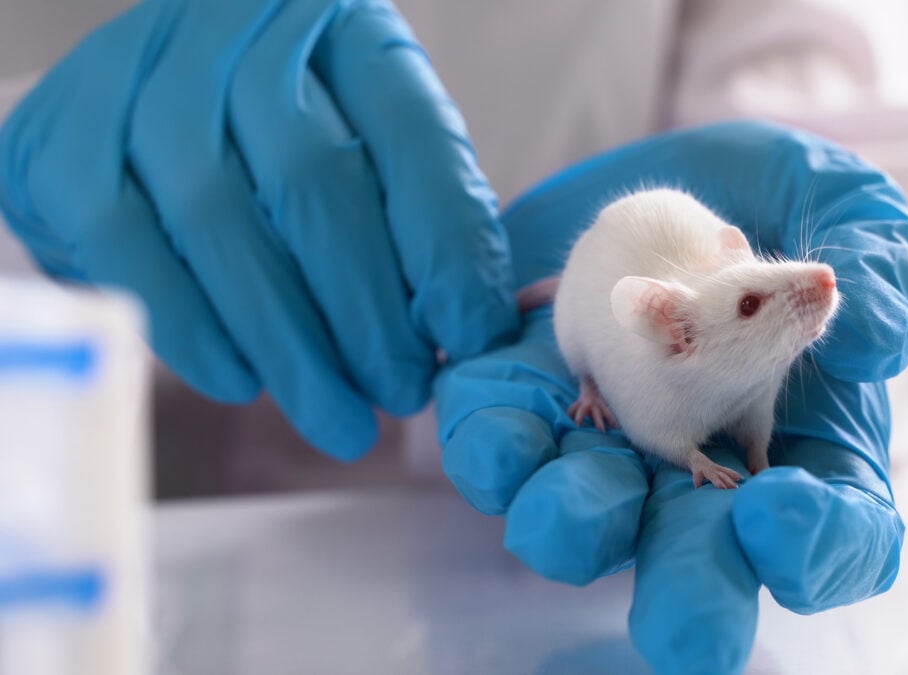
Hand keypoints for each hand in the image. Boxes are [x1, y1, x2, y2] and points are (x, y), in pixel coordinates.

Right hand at [0, 0, 516, 459]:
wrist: (150, 102)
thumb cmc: (284, 138)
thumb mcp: (368, 143)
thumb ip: (421, 216)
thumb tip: (470, 330)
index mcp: (342, 25)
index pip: (409, 133)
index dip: (446, 245)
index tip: (469, 335)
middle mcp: (238, 27)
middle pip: (311, 181)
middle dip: (366, 313)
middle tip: (398, 391)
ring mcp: (139, 75)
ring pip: (218, 219)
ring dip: (287, 340)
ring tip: (337, 412)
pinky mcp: (60, 136)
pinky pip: (126, 247)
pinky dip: (191, 330)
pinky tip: (240, 380)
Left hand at [436, 121, 907, 672]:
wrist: (663, 168)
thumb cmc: (779, 194)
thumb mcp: (847, 203)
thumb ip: (879, 261)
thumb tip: (874, 349)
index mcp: (807, 441)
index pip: (835, 529)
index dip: (816, 545)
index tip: (780, 515)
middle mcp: (708, 464)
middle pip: (706, 560)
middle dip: (691, 598)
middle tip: (684, 637)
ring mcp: (617, 442)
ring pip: (594, 518)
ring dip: (576, 525)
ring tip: (562, 508)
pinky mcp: (533, 404)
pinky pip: (506, 448)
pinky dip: (501, 450)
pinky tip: (505, 435)